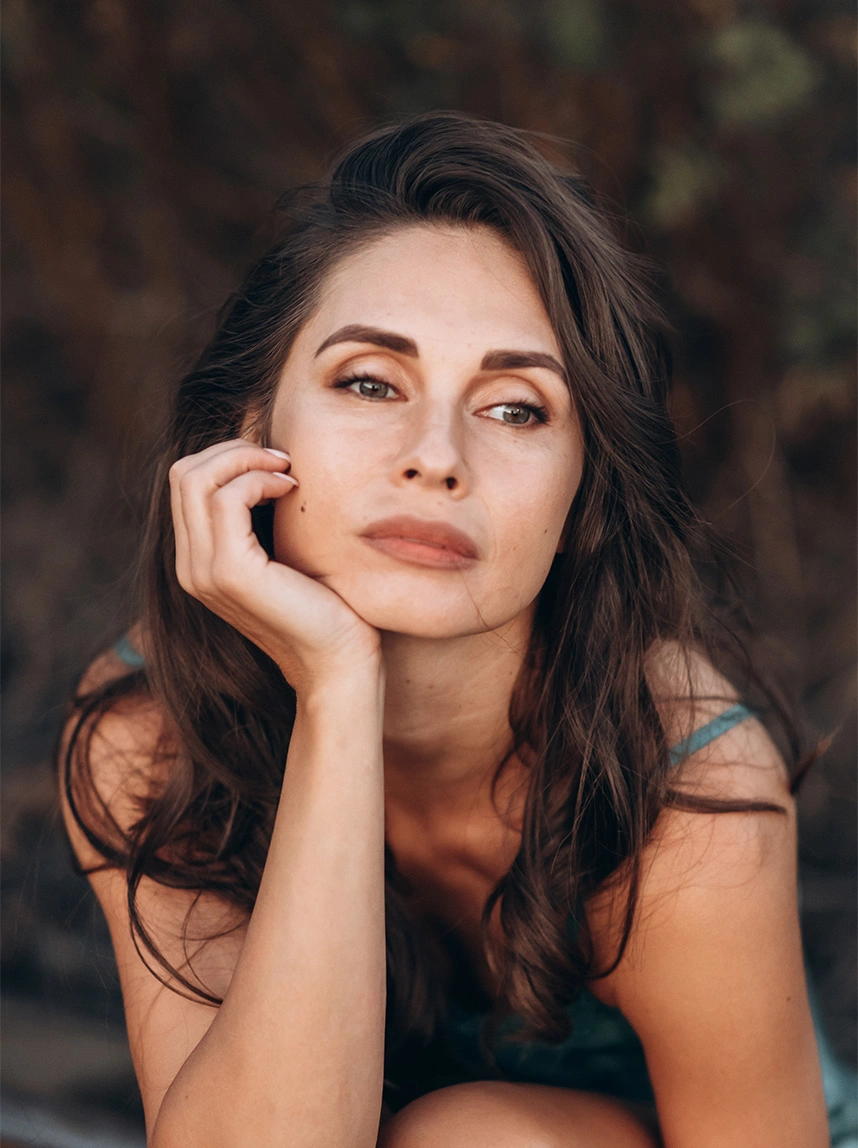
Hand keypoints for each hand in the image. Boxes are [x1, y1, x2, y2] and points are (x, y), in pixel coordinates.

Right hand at [170, 440, 381, 693]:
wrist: (338, 662)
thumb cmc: (325, 608)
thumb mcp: (284, 556)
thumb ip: (262, 522)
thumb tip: (269, 465)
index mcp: (198, 561)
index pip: (186, 483)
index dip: (227, 457)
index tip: (276, 464)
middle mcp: (191, 566)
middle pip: (183, 473)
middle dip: (233, 450)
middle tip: (282, 460)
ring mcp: (204, 571)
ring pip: (196, 478)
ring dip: (246, 460)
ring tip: (287, 472)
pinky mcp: (230, 572)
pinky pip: (227, 499)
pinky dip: (258, 480)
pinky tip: (290, 490)